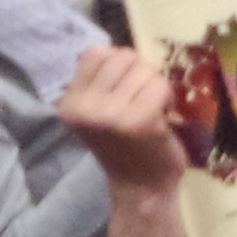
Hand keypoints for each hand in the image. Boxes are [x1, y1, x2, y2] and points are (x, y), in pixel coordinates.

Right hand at [57, 47, 187, 191]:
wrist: (142, 187)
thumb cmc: (126, 143)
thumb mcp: (99, 110)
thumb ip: (104, 80)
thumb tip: (124, 49)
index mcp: (69, 102)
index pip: (96, 53)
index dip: (120, 65)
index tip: (126, 89)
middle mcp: (83, 107)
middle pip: (124, 57)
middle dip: (141, 74)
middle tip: (142, 102)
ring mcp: (108, 114)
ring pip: (145, 69)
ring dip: (155, 86)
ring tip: (151, 110)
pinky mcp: (138, 120)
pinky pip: (160, 86)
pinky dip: (167, 98)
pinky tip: (161, 118)